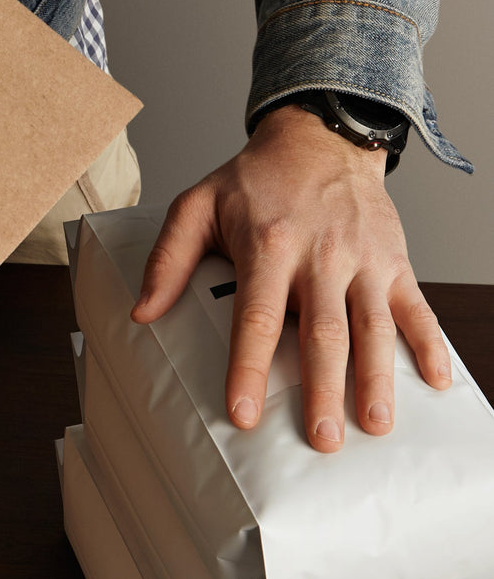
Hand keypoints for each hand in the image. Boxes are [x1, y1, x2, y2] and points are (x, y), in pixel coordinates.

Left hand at [129, 103, 451, 451]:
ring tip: (374, 425)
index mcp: (269, 247)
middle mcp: (321, 257)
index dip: (249, 369)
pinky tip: (435, 382)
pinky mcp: (394, 262)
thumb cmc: (254, 180)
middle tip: (321, 441)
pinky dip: (430, 344)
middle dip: (323, 389)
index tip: (243, 414)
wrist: (321, 137)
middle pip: (323, 333)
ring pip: (374, 327)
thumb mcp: (197, 205)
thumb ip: (168, 260)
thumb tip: (142, 312)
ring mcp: (363, 261)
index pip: (257, 318)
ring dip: (377, 379)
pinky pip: (416, 307)